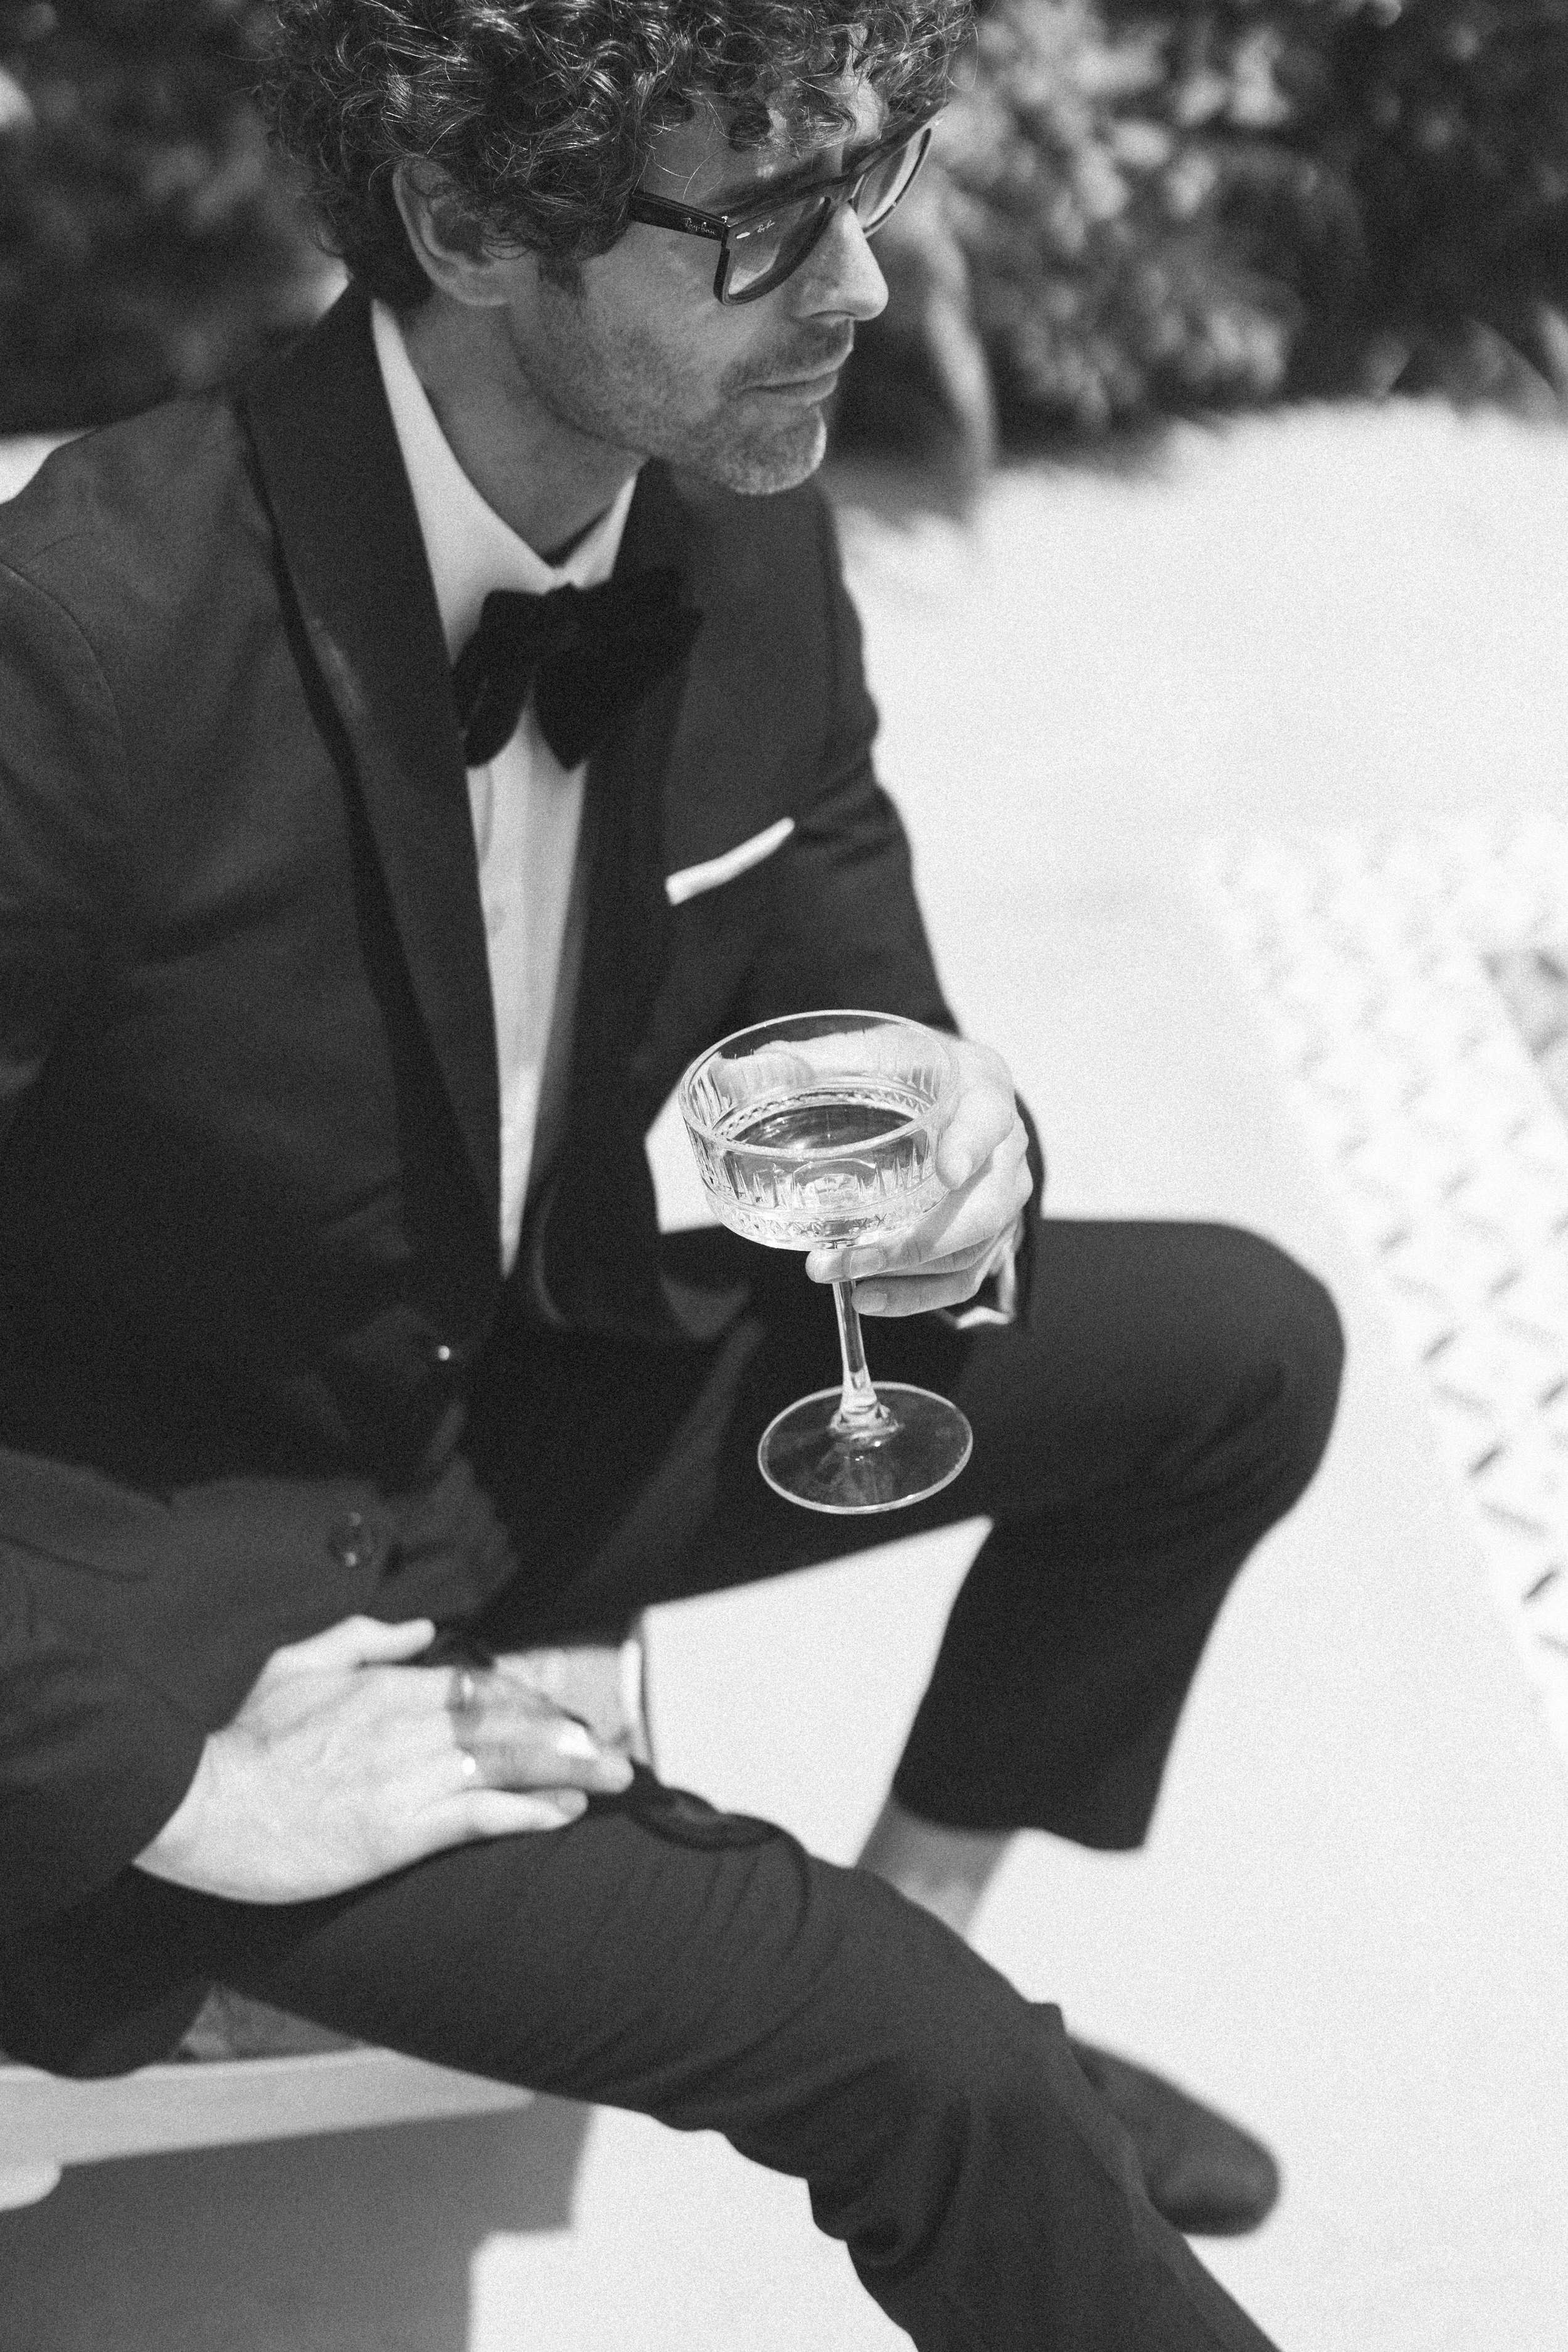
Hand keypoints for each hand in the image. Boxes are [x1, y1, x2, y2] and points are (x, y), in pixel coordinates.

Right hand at [134, 1616, 633, 1903]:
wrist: (202, 1807)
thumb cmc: (241, 1739)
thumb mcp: (296, 1664)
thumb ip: (363, 1640)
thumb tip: (419, 1629)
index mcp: (388, 1687)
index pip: (481, 1688)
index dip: (531, 1705)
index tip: (564, 1718)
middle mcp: (410, 1726)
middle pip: (510, 1724)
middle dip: (570, 1738)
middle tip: (616, 1754)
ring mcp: (409, 1778)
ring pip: (508, 1766)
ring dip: (569, 1772)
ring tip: (612, 1779)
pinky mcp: (400, 1830)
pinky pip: (482, 1815)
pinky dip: (530, 1811)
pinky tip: (564, 1814)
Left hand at [804, 1036, 1031, 1317]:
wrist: (939, 1089)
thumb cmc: (903, 1068)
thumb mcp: (862, 1050)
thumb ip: (806, 1062)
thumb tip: (729, 1076)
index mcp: (982, 1087)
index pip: (989, 1118)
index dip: (971, 1146)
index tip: (946, 1172)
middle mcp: (1006, 1148)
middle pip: (985, 1206)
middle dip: (917, 1240)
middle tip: (853, 1254)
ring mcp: (1001, 1198)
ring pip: (972, 1250)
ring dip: (907, 1274)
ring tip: (841, 1274)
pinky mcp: (986, 1237)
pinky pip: (962, 1279)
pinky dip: (916, 1296)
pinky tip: (867, 1297)